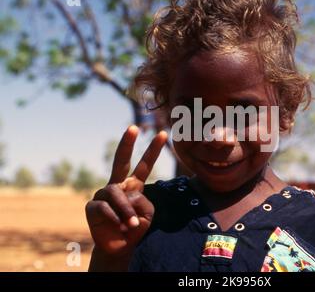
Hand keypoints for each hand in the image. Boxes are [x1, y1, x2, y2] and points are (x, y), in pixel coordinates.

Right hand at [86, 125, 167, 257]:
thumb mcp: (147, 214)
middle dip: (127, 143)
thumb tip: (124, 196)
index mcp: (134, 185)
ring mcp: (103, 194)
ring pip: (116, 194)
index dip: (153, 150)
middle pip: (121, 161)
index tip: (164, 134)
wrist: (119, 246)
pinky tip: (117, 225)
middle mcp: (118, 185)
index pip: (144, 165)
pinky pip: (104, 207)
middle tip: (133, 126)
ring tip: (131, 224)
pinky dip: (114, 218)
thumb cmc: (134, 227)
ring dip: (125, 211)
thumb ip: (141, 201)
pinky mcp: (92, 206)